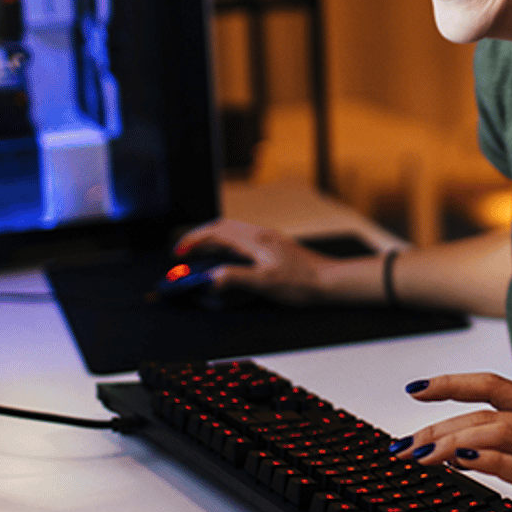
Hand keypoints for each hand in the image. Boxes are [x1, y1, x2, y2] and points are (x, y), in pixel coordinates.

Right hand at [173, 219, 327, 303]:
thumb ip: (235, 278)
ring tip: (201, 257)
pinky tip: (230, 261)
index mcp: (255, 240)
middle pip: (222, 229)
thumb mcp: (265, 283)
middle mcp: (261, 236)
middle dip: (200, 238)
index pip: (216, 232)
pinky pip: (244, 241)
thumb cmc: (303, 283)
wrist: (331, 281)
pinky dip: (228, 247)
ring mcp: (269, 240)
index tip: (179, 251)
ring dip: (214, 242)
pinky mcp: (275, 248)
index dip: (194, 240)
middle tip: (185, 252)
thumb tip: (211, 277)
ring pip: (233, 234)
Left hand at [400, 373, 511, 511]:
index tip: (415, 389)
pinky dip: (486, 459)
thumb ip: (511, 444)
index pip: (493, 385)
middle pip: (485, 413)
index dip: (451, 383)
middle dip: (437, 427)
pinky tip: (460, 461)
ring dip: (451, 442)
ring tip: (420, 456)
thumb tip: (453, 445)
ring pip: (497, 432)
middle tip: (403, 445)